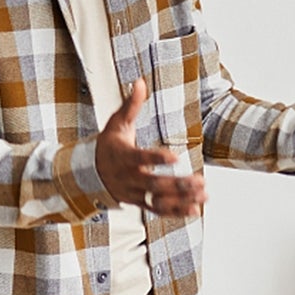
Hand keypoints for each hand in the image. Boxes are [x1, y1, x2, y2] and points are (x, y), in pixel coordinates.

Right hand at [95, 78, 207, 216]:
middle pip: (155, 184)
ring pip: (159, 200)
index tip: (175, 156)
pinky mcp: (139, 203)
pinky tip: (195, 210)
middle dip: (178, 185)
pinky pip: (158, 211)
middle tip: (200, 181)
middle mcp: (129, 177)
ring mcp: (134, 193)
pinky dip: (176, 212)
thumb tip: (140, 81)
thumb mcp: (116, 123)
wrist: (89, 172)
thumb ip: (130, 105)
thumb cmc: (109, 144)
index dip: (157, 158)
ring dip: (182, 200)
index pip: (141, 158)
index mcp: (124, 156)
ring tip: (204, 195)